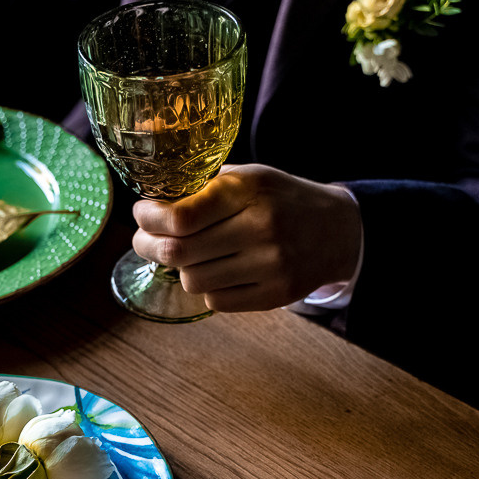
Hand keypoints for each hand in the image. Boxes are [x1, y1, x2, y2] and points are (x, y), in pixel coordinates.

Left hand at [131, 164, 361, 311]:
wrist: (337, 230)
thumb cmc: (279, 199)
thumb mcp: (247, 177)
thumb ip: (202, 190)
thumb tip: (149, 209)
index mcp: (248, 189)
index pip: (180, 217)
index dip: (148, 219)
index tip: (141, 214)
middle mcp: (260, 227)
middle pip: (178, 253)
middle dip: (149, 246)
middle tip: (144, 240)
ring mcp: (270, 265)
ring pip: (192, 280)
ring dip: (183, 268)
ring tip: (193, 254)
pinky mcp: (275, 295)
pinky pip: (215, 301)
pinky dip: (208, 288)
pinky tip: (221, 271)